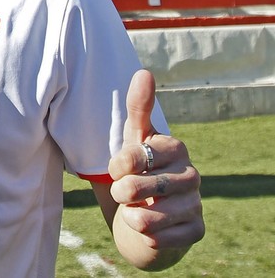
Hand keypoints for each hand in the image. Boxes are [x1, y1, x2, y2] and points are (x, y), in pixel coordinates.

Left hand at [107, 70, 203, 268]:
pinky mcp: (196, 230)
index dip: (118, 166)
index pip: (136, 155)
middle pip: (140, 186)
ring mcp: (195, 203)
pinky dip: (147, 236)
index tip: (115, 169)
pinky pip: (164, 238)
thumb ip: (137, 108)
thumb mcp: (133, 137)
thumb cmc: (137, 169)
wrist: (146, 212)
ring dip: (132, 216)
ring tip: (132, 211)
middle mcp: (191, 174)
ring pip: (151, 216)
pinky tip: (147, 229)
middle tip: (121, 193)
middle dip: (122, 193)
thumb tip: (144, 72)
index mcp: (175, 147)